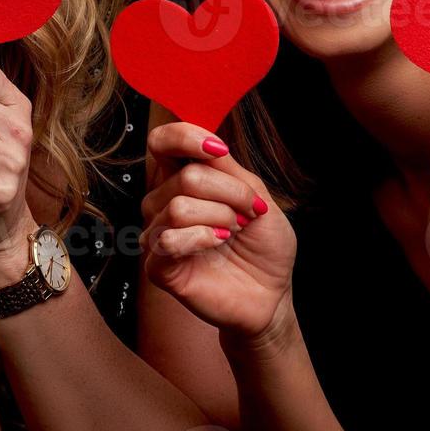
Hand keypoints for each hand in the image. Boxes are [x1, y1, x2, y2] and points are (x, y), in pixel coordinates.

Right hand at [141, 121, 297, 350]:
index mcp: (183, 179)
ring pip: (179, 207)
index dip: (186, 137)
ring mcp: (158, 233)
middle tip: (248, 215)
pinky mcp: (158, 266)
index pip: (162, 142)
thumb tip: (209, 145)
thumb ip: (227, 169)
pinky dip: (202, 239)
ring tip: (233, 233)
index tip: (219, 151)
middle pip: (186, 177)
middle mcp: (164, 202)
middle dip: (231, 194)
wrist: (272, 293)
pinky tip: (217, 245)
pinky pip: (169, 240)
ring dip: (220, 219)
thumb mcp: (256, 195)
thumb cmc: (263, 245)